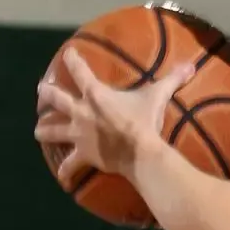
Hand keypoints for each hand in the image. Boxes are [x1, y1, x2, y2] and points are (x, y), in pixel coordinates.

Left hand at [35, 47, 195, 180]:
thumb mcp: (157, 96)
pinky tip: (61, 176)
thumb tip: (191, 65)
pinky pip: (69, 165)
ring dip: (44, 130)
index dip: (72, 61)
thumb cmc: (145, 120)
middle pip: (56, 99)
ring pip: (52, 131)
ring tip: (38, 130)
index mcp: (95, 94)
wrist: (139, 151)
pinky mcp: (82, 154)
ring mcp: (78, 134)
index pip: (80, 71)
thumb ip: (172, 79)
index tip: (67, 54)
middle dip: (47, 93)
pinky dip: (65, 170)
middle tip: (41, 90)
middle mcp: (80, 112)